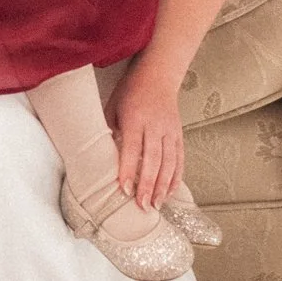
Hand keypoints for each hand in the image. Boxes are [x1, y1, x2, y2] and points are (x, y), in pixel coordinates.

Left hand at [107, 57, 183, 209]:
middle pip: (153, 159)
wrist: (158, 74)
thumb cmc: (130, 91)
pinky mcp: (178, 134)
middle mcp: (155, 125)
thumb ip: (109, 131)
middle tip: (141, 206)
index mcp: (135, 117)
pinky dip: (175, 177)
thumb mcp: (113, 106)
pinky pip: (179, 159)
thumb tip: (101, 159)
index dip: (129, 170)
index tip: (124, 190)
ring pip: (169, 162)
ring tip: (155, 205)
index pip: (132, 148)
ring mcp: (170, 130)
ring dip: (162, 186)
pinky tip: (169, 192)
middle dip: (147, 184)